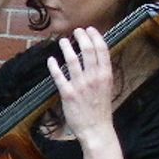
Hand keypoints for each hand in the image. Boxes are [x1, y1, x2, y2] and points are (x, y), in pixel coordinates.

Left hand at [47, 27, 115, 141]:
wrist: (96, 129)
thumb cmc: (101, 109)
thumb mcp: (107, 87)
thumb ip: (102, 73)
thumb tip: (97, 58)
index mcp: (106, 75)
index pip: (102, 50)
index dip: (95, 37)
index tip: (90, 29)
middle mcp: (94, 78)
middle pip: (88, 51)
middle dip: (81, 37)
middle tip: (76, 31)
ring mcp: (80, 85)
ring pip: (72, 60)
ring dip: (66, 47)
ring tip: (63, 41)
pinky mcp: (68, 94)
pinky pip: (59, 76)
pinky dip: (54, 66)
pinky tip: (51, 59)